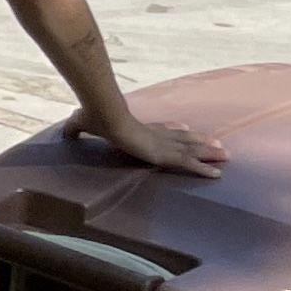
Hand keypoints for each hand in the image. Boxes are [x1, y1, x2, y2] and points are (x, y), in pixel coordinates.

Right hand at [88, 109, 225, 177]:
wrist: (106, 115)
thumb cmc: (95, 116)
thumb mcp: (81, 123)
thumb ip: (75, 130)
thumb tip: (63, 133)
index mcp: (139, 127)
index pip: (161, 129)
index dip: (173, 130)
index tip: (184, 129)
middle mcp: (156, 134)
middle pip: (183, 139)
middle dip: (201, 142)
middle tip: (218, 146)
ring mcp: (162, 143)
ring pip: (192, 150)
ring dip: (210, 153)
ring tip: (226, 156)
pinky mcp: (164, 153)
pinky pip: (189, 164)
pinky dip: (204, 169)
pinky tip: (217, 175)